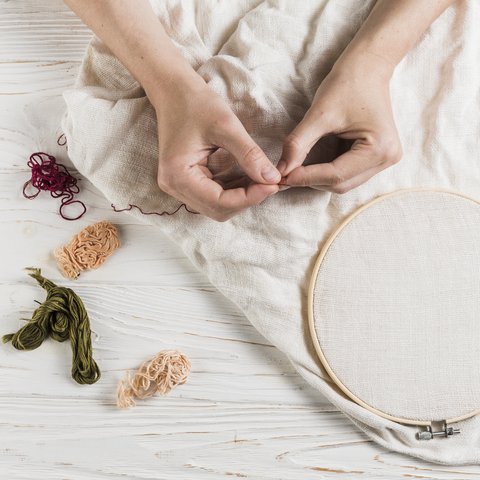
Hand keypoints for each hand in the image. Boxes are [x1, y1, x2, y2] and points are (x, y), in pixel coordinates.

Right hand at [153, 79, 280, 220]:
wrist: (174, 90)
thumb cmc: (195, 103)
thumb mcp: (226, 126)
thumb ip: (250, 155)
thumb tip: (273, 179)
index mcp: (177, 176)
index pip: (219, 202)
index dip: (249, 198)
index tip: (273, 184)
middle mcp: (174, 187)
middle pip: (218, 209)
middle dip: (247, 199)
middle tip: (270, 182)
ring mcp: (179, 186)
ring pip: (218, 205)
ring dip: (242, 196)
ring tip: (264, 179)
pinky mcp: (187, 181)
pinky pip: (214, 194)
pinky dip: (235, 189)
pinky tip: (251, 177)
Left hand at [277, 59, 401, 192]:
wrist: (368, 66)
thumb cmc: (348, 83)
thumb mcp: (319, 114)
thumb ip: (298, 144)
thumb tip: (281, 172)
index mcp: (380, 149)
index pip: (335, 175)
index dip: (306, 177)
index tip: (281, 177)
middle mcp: (387, 159)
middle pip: (340, 184)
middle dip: (311, 180)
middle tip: (285, 174)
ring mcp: (384, 161)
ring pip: (343, 183)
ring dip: (318, 178)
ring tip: (296, 168)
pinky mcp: (376, 158)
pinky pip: (347, 174)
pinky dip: (326, 172)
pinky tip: (312, 164)